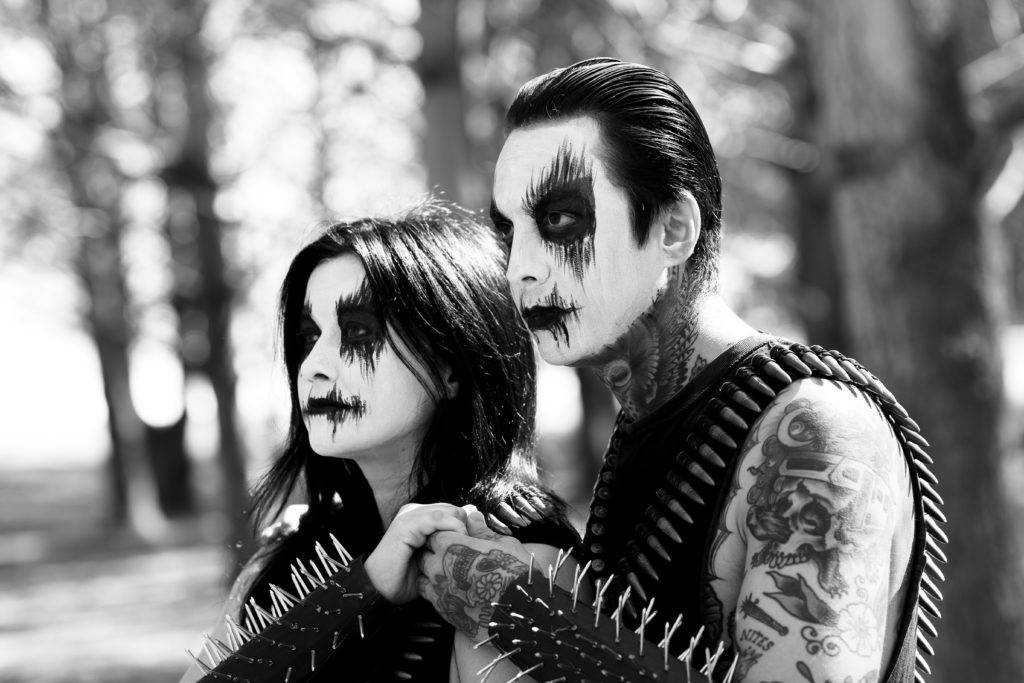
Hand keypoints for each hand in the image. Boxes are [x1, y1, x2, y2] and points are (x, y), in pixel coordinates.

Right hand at [365, 503, 468, 603]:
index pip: (454, 512)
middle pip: (455, 509)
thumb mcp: (434, 557)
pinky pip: (438, 518)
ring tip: (461, 551)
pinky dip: (452, 529)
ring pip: (450, 511)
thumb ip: (451, 538)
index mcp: (421, 517)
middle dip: (466, 528)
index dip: (466, 527)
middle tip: (468, 550)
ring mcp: (410, 515)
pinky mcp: (407, 523)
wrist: (379, 590)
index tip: (472, 547)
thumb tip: (473, 517)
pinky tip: (453, 545)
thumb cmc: (405, 578)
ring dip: (461, 530)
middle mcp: (415, 512)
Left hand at [416, 505, 529, 638]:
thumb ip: (481, 530)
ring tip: (452, 575)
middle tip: (454, 557)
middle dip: (434, 553)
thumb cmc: (514, 572)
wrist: (518, 611)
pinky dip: (436, 592)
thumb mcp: (502, 543)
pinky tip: (453, 591)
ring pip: (423, 577)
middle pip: (424, 555)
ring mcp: (439, 589)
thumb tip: (472, 516)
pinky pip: (429, 597)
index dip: (445, 535)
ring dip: (433, 574)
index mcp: (452, 545)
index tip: (456, 538)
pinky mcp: (443, 610)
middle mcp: (439, 566)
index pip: (434, 534)